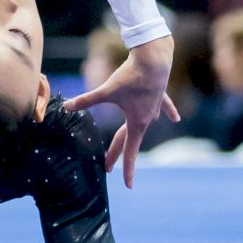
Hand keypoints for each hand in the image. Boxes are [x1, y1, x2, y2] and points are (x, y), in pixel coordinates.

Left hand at [63, 36, 178, 187]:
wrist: (154, 58)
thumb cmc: (131, 76)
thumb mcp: (107, 90)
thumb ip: (86, 100)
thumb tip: (66, 106)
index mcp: (136, 122)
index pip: (130, 151)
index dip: (127, 168)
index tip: (128, 185)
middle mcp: (147, 119)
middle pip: (130, 139)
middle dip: (117, 153)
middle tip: (107, 166)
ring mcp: (155, 108)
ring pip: (142, 125)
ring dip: (133, 134)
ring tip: (127, 143)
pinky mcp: (159, 95)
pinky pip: (163, 108)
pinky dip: (167, 113)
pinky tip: (175, 119)